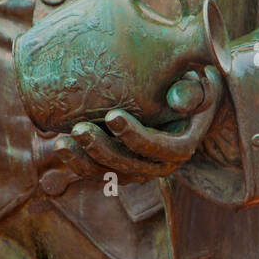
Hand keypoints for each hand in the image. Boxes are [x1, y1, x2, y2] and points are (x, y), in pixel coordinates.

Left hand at [38, 66, 224, 196]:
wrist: (172, 100)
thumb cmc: (184, 86)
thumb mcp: (198, 85)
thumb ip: (195, 90)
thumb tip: (178, 99)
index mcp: (181, 147)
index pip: (160, 148)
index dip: (136, 136)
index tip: (113, 115)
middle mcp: (159, 165)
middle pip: (129, 166)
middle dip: (102, 149)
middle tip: (79, 129)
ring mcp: (136, 170)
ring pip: (107, 174)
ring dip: (83, 161)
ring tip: (62, 142)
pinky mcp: (116, 168)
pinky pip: (94, 172)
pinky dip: (77, 162)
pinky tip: (60, 144)